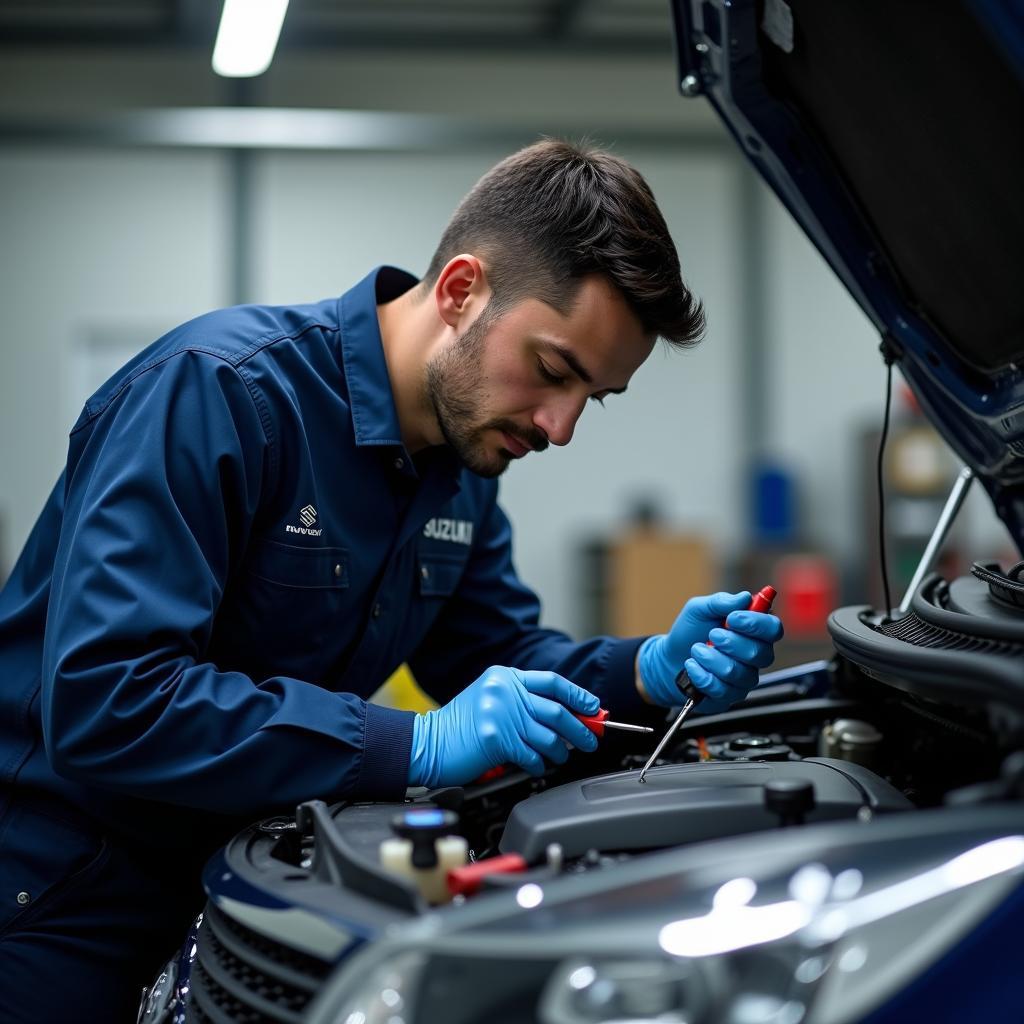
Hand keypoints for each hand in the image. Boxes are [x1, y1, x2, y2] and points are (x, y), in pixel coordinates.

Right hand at [407, 666, 600, 787]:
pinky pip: (531, 755)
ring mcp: (500, 714)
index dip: (578, 696)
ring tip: (562, 757)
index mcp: (505, 677)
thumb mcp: (491, 700)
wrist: (427, 743)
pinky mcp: (496, 739)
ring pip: (548, 736)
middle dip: (580, 728)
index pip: (552, 682)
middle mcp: (504, 691)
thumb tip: (566, 716)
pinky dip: (539, 764)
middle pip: (556, 710)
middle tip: (590, 739)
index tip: (594, 708)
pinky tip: (537, 766)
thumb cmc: (460, 727)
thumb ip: (524, 702)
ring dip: (561, 751)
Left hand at [637, 591, 783, 713]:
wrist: (668, 658)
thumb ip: (721, 602)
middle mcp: (754, 657)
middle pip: (760, 653)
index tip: (733, 618)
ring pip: (738, 673)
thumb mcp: (699, 609)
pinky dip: (701, 675)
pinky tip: (692, 667)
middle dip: (730, 642)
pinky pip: (722, 689)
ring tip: (696, 650)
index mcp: (753, 632)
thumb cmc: (689, 633)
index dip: (756, 624)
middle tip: (712, 635)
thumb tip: (744, 598)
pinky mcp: (729, 696)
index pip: (773, 629)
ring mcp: (744, 679)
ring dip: (710, 658)